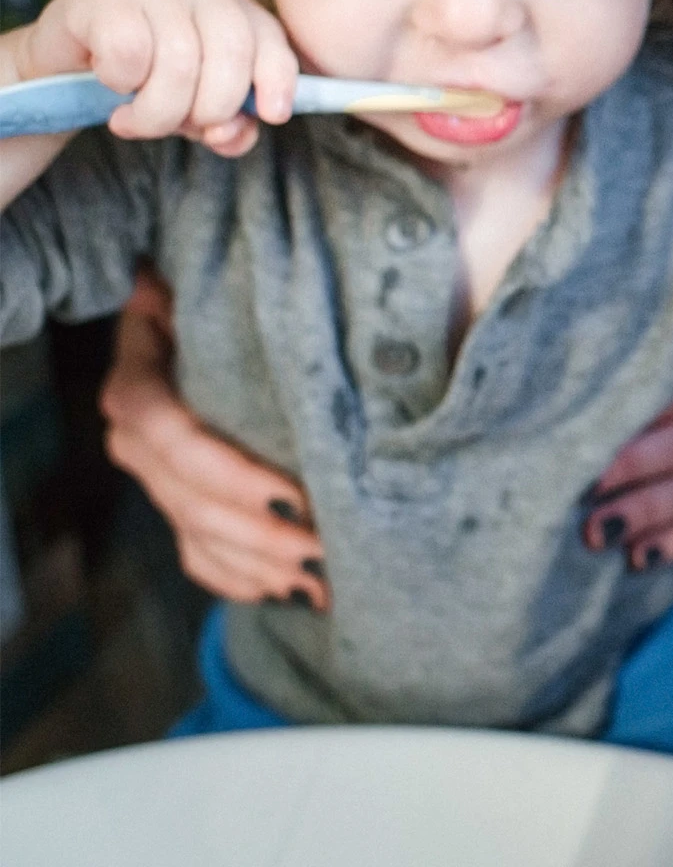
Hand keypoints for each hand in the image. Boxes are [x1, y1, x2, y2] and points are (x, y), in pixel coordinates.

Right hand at [24, 0, 296, 156]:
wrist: (69, 62)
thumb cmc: (148, 83)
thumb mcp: (197, 107)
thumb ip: (229, 126)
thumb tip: (229, 134)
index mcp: (237, 12)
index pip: (274, 44)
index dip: (277, 83)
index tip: (272, 117)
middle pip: (230, 58)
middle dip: (209, 110)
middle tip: (177, 129)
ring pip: (180, 64)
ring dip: (156, 112)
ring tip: (132, 120)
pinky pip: (130, 55)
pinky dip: (120, 83)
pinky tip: (110, 82)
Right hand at [101, 271, 328, 607]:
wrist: (213, 323)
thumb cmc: (239, 301)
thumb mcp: (232, 292)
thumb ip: (233, 299)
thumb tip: (216, 288)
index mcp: (141, 381)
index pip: (169, 435)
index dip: (230, 474)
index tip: (295, 496)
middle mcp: (139, 439)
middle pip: (191, 500)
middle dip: (261, 534)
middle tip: (326, 549)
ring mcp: (157, 480)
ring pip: (199, 536)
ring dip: (261, 565)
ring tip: (325, 581)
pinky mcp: (180, 510)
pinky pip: (201, 560)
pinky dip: (243, 581)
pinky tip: (291, 592)